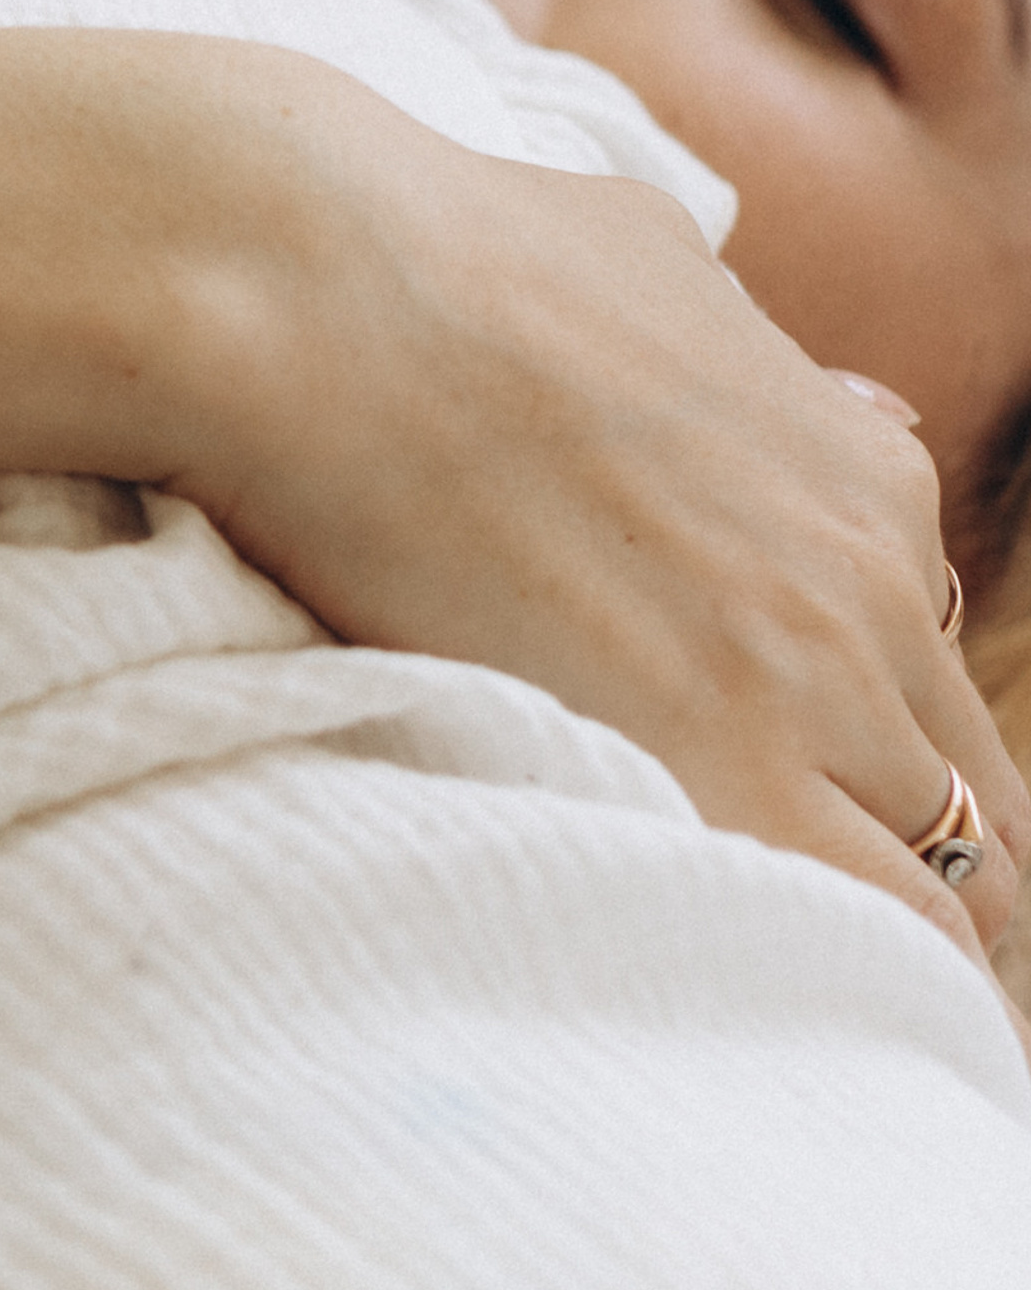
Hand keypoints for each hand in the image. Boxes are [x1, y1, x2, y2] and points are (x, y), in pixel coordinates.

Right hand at [164, 64, 1027, 969]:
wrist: (325, 292)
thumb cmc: (439, 255)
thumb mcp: (642, 263)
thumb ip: (724, 351)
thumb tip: (752, 366)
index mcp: (857, 477)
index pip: (932, 683)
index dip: (878, 763)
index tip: (810, 816)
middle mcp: (872, 583)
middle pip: (975, 807)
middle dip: (918, 878)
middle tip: (825, 950)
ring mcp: (817, 684)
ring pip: (957, 894)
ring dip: (896, 952)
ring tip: (815, 1027)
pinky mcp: (732, 775)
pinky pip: (880, 946)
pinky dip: (856, 998)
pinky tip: (789, 1034)